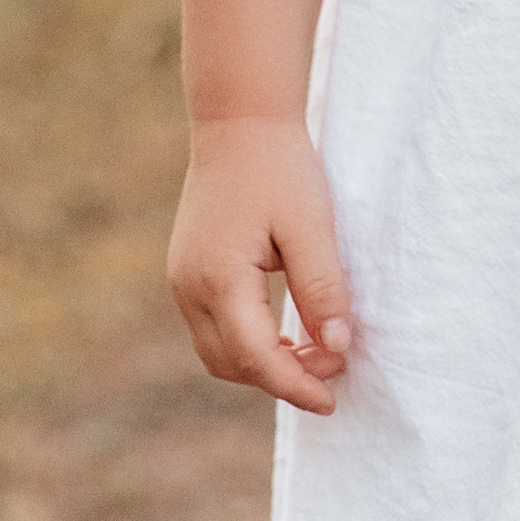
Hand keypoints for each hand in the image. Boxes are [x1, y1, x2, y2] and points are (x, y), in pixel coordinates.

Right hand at [169, 117, 354, 412]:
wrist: (239, 120)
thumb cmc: (279, 167)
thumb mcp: (311, 224)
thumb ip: (322, 287)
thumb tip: (337, 347)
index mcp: (218, 279)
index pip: (257, 358)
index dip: (296, 385)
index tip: (333, 400)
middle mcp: (189, 288)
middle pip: (232, 365)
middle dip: (281, 379)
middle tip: (333, 372)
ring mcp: (182, 281)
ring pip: (218, 352)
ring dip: (263, 365)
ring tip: (314, 356)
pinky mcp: (187, 271)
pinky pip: (214, 328)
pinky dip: (247, 342)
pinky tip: (284, 334)